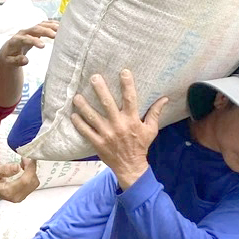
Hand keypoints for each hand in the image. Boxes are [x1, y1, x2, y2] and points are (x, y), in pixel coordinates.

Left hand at [0, 21, 57, 67]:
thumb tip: (25, 60)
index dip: (34, 41)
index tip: (43, 46)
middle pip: (34, 29)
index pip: (25, 39)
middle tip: (55, 36)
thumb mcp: (9, 62)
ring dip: (50, 26)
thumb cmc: (9, 57)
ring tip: (61, 29)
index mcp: (15, 40)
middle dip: (45, 31)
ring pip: (40, 25)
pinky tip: (60, 25)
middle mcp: (22, 32)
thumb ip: (16, 61)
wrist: (8, 50)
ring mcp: (29, 30)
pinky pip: (43, 24)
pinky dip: (51, 24)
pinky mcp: (34, 30)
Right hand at [0, 158, 38, 203]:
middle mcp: (17, 197)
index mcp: (9, 192)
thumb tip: (18, 167)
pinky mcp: (24, 195)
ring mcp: (22, 197)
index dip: (30, 168)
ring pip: (34, 183)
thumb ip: (4, 169)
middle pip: (32, 182)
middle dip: (31, 168)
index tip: (27, 158)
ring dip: (32, 171)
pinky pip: (33, 184)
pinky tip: (24, 170)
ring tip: (23, 164)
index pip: (26, 180)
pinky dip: (31, 175)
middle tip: (24, 159)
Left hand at [71, 71, 166, 190]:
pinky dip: (79, 123)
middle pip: (108, 104)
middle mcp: (118, 125)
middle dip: (100, 90)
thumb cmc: (141, 146)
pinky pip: (86, 131)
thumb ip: (155, 113)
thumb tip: (165, 98)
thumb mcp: (151, 129)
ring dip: (84, 106)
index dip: (127, 84)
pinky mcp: (98, 143)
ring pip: (93, 117)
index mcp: (132, 120)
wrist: (130, 167)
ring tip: (76, 96)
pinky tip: (73, 115)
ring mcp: (106, 134)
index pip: (130, 99)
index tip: (123, 71)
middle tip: (94, 77)